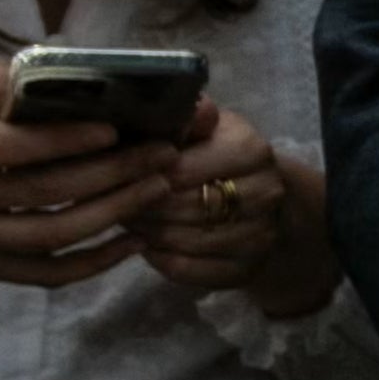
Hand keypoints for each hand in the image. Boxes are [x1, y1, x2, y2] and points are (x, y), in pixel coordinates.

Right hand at [0, 60, 176, 284]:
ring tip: (158, 188)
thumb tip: (47, 70)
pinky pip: (38, 274)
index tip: (116, 127)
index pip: (10, 147)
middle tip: (164, 153)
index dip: (66, 140)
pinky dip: (91, 264)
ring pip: (51, 236)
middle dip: (114, 172)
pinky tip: (131, 243)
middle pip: (46, 191)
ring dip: (113, 214)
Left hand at [134, 96, 335, 314]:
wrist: (261, 194)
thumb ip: (184, 116)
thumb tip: (172, 109)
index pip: (178, 171)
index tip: (115, 175)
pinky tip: (150, 245)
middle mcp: (264, 192)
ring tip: (130, 221)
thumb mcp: (203, 126)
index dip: (140, 175)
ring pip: (182, 242)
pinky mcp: (247, 268)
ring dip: (147, 234)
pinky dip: (161, 260)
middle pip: (180, 208)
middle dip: (140, 206)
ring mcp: (260, 235)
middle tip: (114, 202)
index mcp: (250, 149)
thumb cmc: (216, 152)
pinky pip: (189, 270)